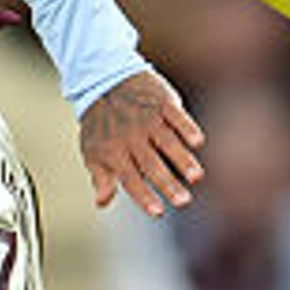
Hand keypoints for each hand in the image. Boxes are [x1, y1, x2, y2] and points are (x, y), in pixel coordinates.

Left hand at [79, 69, 204, 216]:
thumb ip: (101, 178)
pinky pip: (175, 116)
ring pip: (166, 141)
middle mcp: (131, 136)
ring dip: (182, 159)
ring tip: (196, 177)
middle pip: (151, 164)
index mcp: (114, 151)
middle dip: (167, 184)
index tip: (158, 212)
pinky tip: (198, 142)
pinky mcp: (161, 102)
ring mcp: (147, 118)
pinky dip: (186, 128)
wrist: (104, 77)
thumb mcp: (92, 150)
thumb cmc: (101, 123)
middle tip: (183, 202)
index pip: (129, 178)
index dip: (144, 195)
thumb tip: (101, 203)